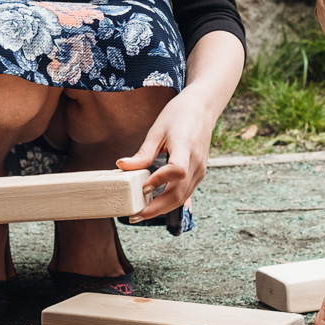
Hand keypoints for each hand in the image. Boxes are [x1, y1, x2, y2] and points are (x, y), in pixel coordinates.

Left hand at [116, 89, 214, 220]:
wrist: (202, 109)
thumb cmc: (179, 115)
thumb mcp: (157, 130)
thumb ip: (143, 152)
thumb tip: (122, 166)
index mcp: (185, 147)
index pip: (177, 170)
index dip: (160, 181)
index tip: (143, 186)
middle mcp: (196, 162)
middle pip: (179, 193)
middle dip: (156, 208)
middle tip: (135, 215)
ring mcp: (200, 170)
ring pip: (183, 198)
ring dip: (162, 208)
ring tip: (141, 213)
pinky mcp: (199, 173)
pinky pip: (185, 193)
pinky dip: (170, 201)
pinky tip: (154, 204)